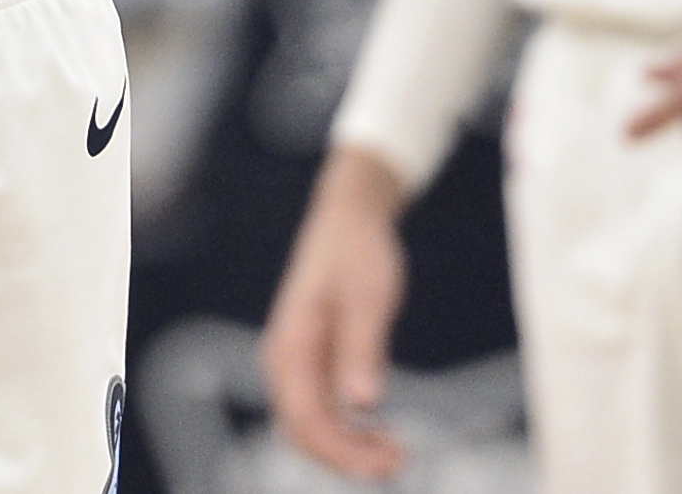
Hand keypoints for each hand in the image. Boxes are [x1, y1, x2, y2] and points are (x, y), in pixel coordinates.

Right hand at [260, 148, 411, 480]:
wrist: (349, 218)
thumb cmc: (357, 251)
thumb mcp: (368, 298)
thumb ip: (361, 350)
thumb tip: (361, 403)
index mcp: (289, 345)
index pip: (304, 419)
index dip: (341, 451)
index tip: (383, 463)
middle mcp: (284, 360)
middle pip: (303, 431)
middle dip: (345, 457)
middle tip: (396, 463)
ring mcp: (297, 363)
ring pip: (311, 427)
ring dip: (347, 448)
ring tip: (394, 453)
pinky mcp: (314, 363)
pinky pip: (322, 412)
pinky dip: (348, 431)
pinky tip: (380, 432)